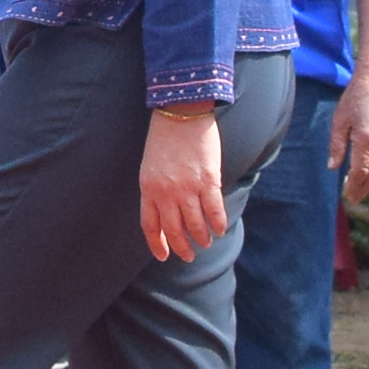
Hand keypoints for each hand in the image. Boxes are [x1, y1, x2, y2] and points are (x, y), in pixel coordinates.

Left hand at [140, 104, 226, 259]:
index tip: (164, 256)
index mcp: (148, 188)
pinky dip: (218, 224)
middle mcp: (166, 193)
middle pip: (174, 230)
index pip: (150, 226)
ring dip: (201, 238)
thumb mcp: (150, 166)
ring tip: (206, 242)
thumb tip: (166, 213)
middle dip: (182, 247)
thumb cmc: (164, 138)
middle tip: (189, 256)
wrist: (181, 112)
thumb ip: (156, 190)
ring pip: (195, 225)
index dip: (157, 244)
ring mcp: (188, 188)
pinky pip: (214, 210)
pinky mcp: (208, 180)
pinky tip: (220, 230)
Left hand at [329, 75, 368, 194]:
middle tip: (352, 200)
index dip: (353, 185)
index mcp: (365, 139)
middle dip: (362, 189)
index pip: (360, 170)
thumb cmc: (352, 101)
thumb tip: (333, 167)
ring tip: (360, 193)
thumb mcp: (339, 122)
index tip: (346, 195)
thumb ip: (336, 146)